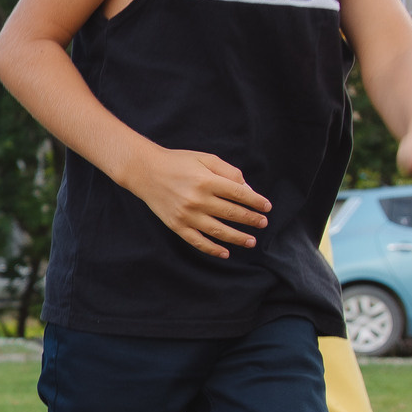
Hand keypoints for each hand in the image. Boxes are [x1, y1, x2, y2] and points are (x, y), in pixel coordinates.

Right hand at [127, 147, 268, 257]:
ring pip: (218, 231)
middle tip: (263, 223)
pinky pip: (198, 241)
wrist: (145, 171)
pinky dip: (212, 249)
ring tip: (251, 241)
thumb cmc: (178, 162)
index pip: (239, 194)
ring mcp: (187, 215)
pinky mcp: (177, 225)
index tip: (267, 207)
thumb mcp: (205, 158)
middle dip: (251, 220)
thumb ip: (228, 171)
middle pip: (232, 213)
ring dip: (238, 238)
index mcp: (206, 181)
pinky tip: (225, 253)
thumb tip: (248, 189)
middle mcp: (198, 199)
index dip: (256, 202)